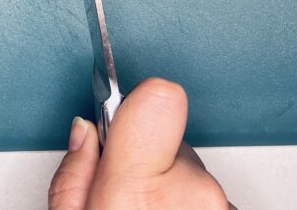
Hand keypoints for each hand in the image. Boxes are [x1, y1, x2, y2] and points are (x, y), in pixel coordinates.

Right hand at [48, 79, 231, 209]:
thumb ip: (77, 170)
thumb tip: (87, 133)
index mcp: (137, 187)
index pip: (160, 97)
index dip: (141, 102)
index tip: (127, 115)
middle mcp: (190, 193)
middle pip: (169, 137)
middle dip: (147, 158)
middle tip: (126, 194)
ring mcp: (220, 206)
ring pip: (190, 170)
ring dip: (172, 188)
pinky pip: (210, 196)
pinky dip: (190, 205)